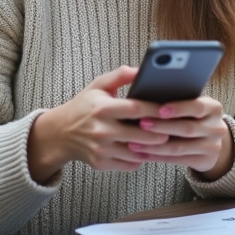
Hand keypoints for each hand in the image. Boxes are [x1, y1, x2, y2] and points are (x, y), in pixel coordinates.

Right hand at [27, 65, 166, 182]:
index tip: (171, 107)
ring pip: (137, 153)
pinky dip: (140, 159)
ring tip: (164, 140)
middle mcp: (101, 130)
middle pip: (141, 134)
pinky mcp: (101, 163)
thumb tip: (141, 70)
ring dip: (153, 148)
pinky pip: (129, 165)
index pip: (136, 109)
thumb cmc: (83, 106)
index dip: (156, 109)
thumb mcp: (98, 86)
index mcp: (102, 108)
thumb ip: (120, 76)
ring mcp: (101, 149)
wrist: (60, 132)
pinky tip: (146, 150)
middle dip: (160, 132)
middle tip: (174, 128)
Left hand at [128, 97, 233, 179]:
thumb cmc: (193, 116)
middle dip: (162, 127)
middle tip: (141, 124)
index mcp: (213, 108)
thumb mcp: (192, 106)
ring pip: (179, 147)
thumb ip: (177, 100)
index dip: (178, 108)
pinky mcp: (204, 161)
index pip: (197, 107)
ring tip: (135, 142)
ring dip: (155, 145)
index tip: (159, 109)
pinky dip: (158, 157)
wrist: (211, 140)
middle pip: (187, 128)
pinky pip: (177, 160)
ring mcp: (212, 146)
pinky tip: (143, 154)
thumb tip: (147, 97)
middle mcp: (217, 127)